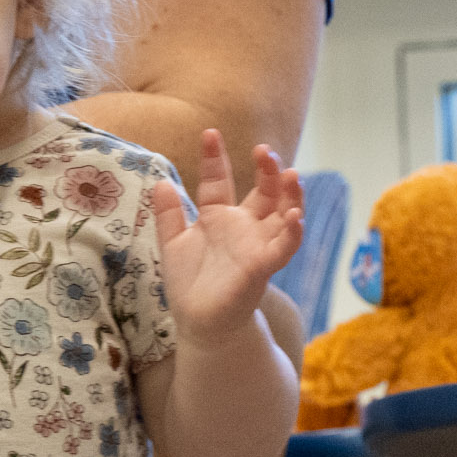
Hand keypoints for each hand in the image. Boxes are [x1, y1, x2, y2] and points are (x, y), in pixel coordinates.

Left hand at [155, 131, 305, 340]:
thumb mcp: (172, 244)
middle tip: (265, 151)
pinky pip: (283, 248)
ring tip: (291, 175)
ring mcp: (256, 246)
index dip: (215, 158)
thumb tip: (160, 182)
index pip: (220, 180)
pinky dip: (292, 233)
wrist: (199, 323)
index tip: (210, 133)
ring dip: (290, 195)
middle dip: (268, 171)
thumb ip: (168, 215)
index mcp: (219, 217)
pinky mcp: (263, 268)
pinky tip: (296, 217)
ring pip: (282, 214)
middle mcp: (243, 227)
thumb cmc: (190, 284)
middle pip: (264, 192)